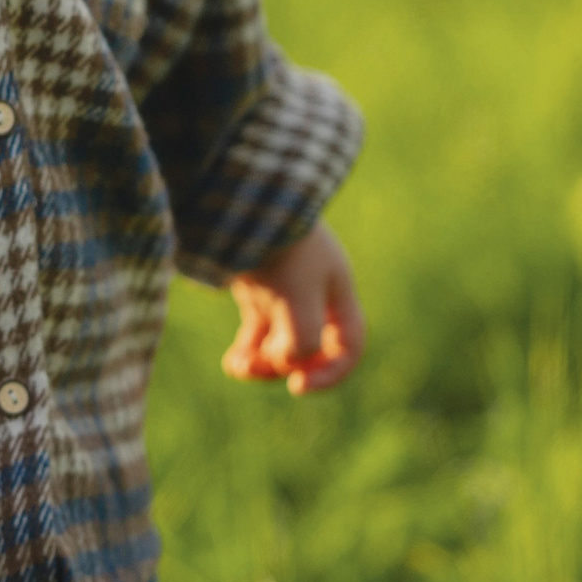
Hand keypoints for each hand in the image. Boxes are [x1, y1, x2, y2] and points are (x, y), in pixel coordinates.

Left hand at [222, 220, 364, 395]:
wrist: (240, 195)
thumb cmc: (278, 245)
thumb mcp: (298, 296)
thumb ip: (302, 338)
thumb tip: (286, 362)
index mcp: (337, 290)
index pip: (348, 345)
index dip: (330, 372)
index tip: (297, 386)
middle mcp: (314, 290)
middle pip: (309, 346)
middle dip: (282, 364)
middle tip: (253, 369)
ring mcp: (284, 287)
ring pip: (280, 339)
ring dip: (261, 361)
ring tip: (237, 368)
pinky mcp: (256, 284)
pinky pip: (257, 329)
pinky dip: (247, 348)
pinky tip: (232, 363)